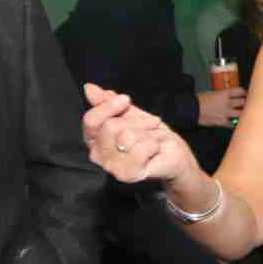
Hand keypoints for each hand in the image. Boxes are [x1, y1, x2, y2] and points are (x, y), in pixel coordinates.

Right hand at [81, 84, 196, 189]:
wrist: (173, 153)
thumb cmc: (149, 134)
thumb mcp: (128, 112)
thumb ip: (107, 102)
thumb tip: (89, 88)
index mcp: (94, 139)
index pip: (91, 120)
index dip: (109, 106)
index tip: (126, 99)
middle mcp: (98, 155)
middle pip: (110, 127)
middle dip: (135, 121)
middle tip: (148, 125)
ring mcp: (112, 167)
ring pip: (126, 137)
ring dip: (147, 133)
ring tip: (152, 138)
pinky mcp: (128, 175)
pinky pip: (140, 149)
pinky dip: (153, 144)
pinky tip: (154, 149)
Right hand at [196, 88, 244, 126]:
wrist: (192, 109)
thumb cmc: (199, 100)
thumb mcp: (212, 93)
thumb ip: (221, 95)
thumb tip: (228, 98)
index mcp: (224, 94)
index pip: (239, 91)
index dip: (243, 92)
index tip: (245, 94)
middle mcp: (227, 103)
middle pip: (243, 102)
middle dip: (245, 102)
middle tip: (246, 103)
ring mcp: (226, 113)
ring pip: (241, 113)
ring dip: (242, 113)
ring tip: (242, 113)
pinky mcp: (223, 122)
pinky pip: (233, 124)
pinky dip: (234, 123)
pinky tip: (234, 122)